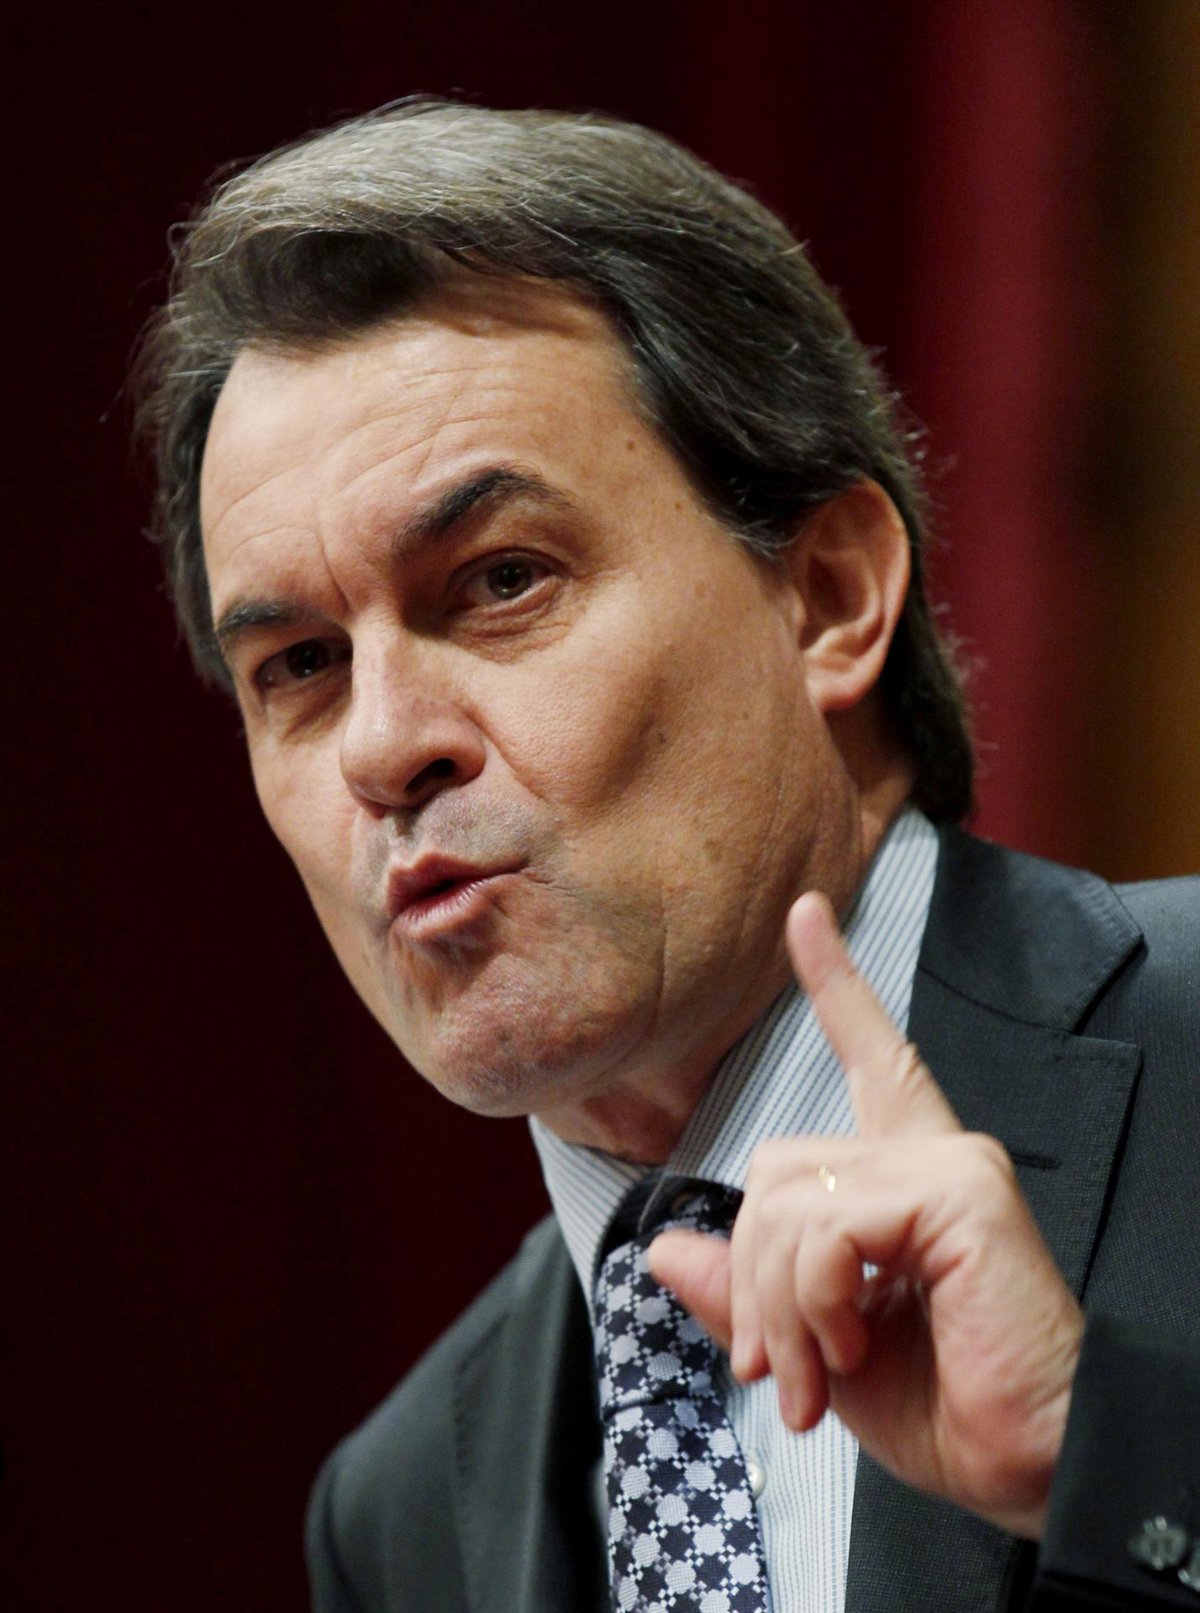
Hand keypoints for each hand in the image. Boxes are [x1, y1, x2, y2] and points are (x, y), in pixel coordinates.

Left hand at [647, 892, 1082, 1538]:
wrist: (1036, 1466)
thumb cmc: (948, 1408)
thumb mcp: (817, 1350)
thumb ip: (747, 1292)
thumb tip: (665, 1248)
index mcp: (906, 1179)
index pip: (868, 1057)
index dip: (835, 983)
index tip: (807, 915)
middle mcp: (930, 1154)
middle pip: (773, 1165)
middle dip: (751, 1276)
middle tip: (773, 1367)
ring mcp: (949, 1163)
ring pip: (788, 1200)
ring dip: (778, 1308)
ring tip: (818, 1375)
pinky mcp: (960, 1190)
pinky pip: (827, 1225)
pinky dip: (813, 1300)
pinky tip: (854, 1341)